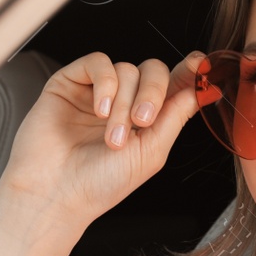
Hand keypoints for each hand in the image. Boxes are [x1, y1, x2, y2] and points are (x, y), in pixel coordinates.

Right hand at [0, 49, 208, 226]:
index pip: (172, 85)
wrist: (56, 193)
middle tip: (143, 122)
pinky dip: (105, 83)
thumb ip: (175, 117)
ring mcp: (97, 92)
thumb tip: (200, 90)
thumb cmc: (99, 184)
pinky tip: (99, 110)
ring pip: (126, 70)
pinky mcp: (70, 83)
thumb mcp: (152, 152)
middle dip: (153, 92)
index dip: (187, 71)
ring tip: (112, 136)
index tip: (199, 63)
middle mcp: (123, 102)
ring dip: (124, 103)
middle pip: (152, 71)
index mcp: (146, 119)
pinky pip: (98, 63)